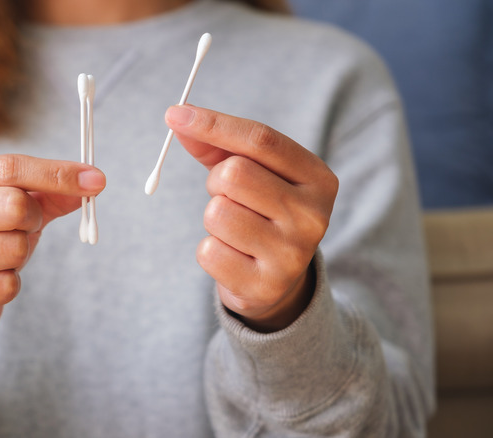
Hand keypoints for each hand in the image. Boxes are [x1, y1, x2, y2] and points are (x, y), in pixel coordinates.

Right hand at [0, 154, 105, 340]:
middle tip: (25, 227)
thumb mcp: (14, 206)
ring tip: (1, 256)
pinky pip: (7, 285)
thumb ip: (50, 192)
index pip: (9, 167)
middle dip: (33, 219)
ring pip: (14, 248)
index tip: (96, 181)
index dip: (57, 173)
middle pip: (13, 205)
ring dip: (21, 254)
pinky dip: (11, 283)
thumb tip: (92, 182)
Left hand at [166, 105, 337, 331]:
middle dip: (216, 181)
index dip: (214, 124)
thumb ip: (217, 145)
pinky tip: (232, 255)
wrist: (278, 281)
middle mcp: (313, 216)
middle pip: (234, 174)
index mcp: (318, 178)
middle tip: (227, 196)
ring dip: (212, 218)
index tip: (174, 113)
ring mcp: (292, 254)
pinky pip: (208, 251)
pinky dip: (210, 250)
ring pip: (217, 213)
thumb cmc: (260, 212)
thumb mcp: (252, 173)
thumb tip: (178, 116)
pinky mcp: (265, 285)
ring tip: (234, 228)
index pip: (261, 140)